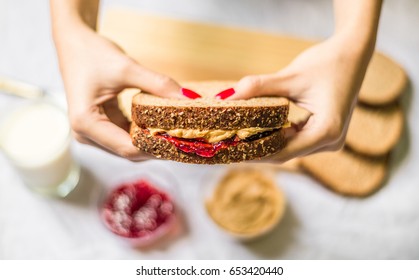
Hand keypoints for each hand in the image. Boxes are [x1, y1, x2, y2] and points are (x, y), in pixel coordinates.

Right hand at [55, 27, 180, 160]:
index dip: (157, 147)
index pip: (128, 148)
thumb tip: (188, 98)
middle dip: (157, 146)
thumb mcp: (127, 68)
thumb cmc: (92, 53)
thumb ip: (157, 84)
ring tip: (178, 133)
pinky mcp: (100, 127)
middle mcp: (86, 134)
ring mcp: (92, 133)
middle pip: (129, 151)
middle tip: (186, 139)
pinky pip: (126, 136)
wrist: (73, 42)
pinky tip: (163, 126)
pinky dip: (144, 132)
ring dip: (152, 141)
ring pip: (129, 147)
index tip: (183, 141)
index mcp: (86, 123)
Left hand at [228, 35, 371, 161]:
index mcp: (327, 131)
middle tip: (228, 144)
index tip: (231, 149)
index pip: (284, 152)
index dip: (255, 152)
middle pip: (285, 153)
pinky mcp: (324, 134)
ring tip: (237, 137)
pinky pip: (296, 140)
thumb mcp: (291, 76)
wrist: (353, 54)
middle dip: (257, 148)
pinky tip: (256, 129)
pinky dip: (277, 135)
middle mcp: (331, 142)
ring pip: (290, 148)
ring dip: (266, 142)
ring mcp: (329, 140)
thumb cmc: (327, 63)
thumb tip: (228, 96)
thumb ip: (260, 86)